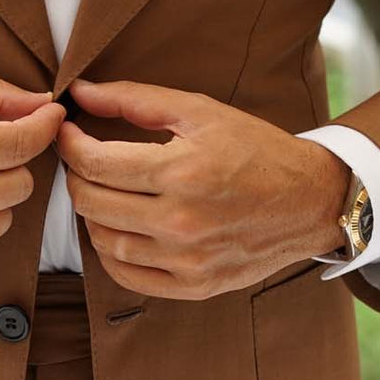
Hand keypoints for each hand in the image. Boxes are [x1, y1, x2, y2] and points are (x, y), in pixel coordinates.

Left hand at [56, 77, 351, 297]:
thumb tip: (80, 92)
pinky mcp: (194, 286)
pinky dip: (110, 252)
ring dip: (91, 213)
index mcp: (181, 171)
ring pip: (103, 240)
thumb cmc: (256, 149)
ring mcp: (187, 260)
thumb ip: (134, 99)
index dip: (69, 144)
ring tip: (102, 190)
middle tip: (83, 159)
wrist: (312, 201)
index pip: (94, 163)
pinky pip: (127, 276)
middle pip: (91, 202)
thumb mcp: (200, 111)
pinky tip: (118, 228)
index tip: (67, 132)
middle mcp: (181, 221)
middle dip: (76, 175)